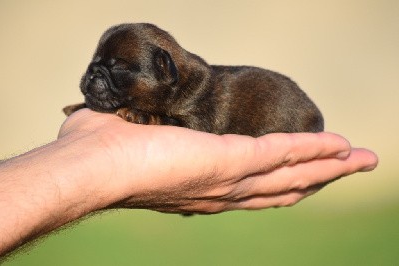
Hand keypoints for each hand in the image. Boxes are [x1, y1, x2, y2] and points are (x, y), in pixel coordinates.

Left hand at [59, 109, 377, 213]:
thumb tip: (137, 114)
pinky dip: (312, 149)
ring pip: (291, 174)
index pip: (254, 190)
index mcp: (202, 188)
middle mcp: (222, 192)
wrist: (90, 167)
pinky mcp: (230, 161)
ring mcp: (228, 179)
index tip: (304, 172)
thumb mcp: (136, 140)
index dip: (283, 182)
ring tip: (358, 157)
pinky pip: (282, 154)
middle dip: (320, 178)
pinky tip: (337, 143)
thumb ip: (147, 131)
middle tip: (352, 167)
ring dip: (328, 165)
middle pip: (283, 188)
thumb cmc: (102, 153)